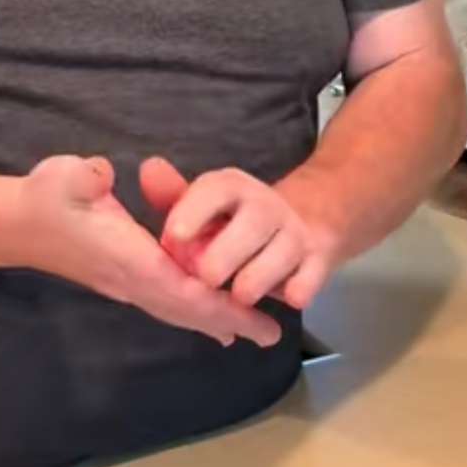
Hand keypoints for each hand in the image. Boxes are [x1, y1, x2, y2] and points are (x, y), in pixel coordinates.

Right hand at [0, 155, 280, 348]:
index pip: (178, 287)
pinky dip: (192, 311)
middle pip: (185, 309)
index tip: (252, 316)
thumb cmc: (40, 197)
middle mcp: (128, 278)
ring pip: (175, 310)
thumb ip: (85, 175)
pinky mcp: (119, 279)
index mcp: (124, 256)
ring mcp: (123, 283)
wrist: (10, 224)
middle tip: (271, 335)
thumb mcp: (62, 176)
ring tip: (249, 333)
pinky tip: (207, 317)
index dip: (216, 303)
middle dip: (229, 321)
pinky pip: (164, 302)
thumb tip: (104, 173)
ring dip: (213, 322)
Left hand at [141, 157, 329, 311]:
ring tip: (240, 295)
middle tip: (204, 277)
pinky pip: (312, 273)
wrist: (311, 216)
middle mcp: (266, 206)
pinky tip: (291, 299)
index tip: (171, 237)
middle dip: (227, 251)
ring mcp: (295, 233)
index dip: (193, 212)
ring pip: (283, 250)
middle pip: (251, 223)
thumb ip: (173, 195)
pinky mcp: (318, 259)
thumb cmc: (239, 219)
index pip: (215, 191)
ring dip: (261, 274)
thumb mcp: (206, 205)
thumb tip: (148, 168)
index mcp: (233, 189)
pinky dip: (302, 286)